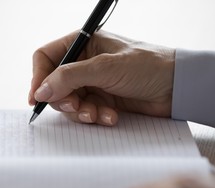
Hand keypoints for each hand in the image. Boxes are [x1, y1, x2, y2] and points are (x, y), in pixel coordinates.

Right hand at [28, 31, 174, 125]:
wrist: (177, 88)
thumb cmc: (147, 66)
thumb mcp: (105, 68)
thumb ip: (69, 77)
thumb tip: (41, 91)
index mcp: (83, 43)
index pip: (46, 58)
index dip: (38, 77)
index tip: (37, 98)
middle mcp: (84, 63)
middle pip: (55, 84)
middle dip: (64, 99)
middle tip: (76, 106)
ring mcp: (93, 83)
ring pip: (69, 102)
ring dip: (82, 111)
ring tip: (98, 113)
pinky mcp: (102, 100)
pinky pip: (86, 112)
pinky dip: (95, 117)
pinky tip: (111, 116)